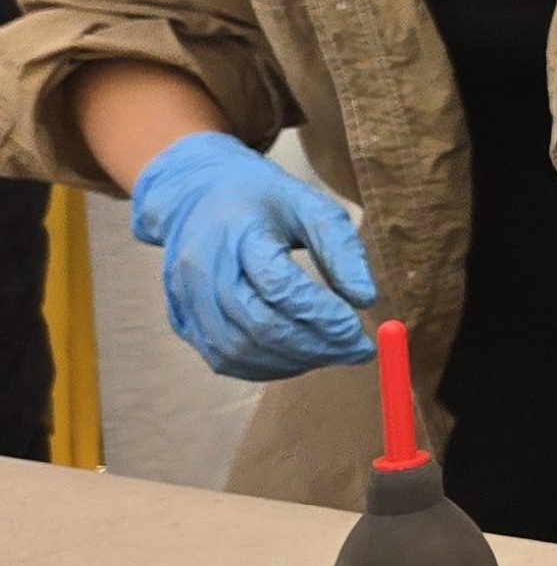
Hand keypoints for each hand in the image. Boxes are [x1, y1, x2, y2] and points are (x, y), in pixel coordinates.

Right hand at [127, 131, 378, 381]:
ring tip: (335, 352)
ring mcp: (185, 298)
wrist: (196, 198)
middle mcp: (201, 268)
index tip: (361, 331)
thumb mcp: (311, 206)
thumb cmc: (265, 202)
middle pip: (258, 325)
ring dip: (295, 361)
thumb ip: (341, 249)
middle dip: (316, 346)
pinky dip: (269, 367)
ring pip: (239, 351)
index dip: (322, 314)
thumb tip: (366, 300)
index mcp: (236, 232)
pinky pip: (225, 360)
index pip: (279, 286)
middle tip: (359, 351)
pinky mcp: (181, 321)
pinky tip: (302, 357)